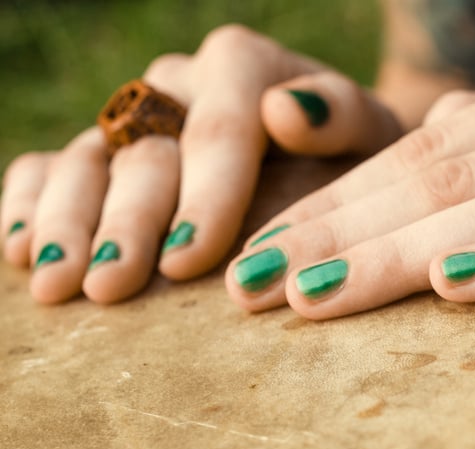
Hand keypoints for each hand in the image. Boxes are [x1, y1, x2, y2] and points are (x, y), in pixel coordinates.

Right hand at [0, 24, 400, 304]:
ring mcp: (138, 118)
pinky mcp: (109, 151)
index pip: (220, 123)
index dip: (203, 192)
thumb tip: (284, 110)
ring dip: (68, 222)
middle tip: (111, 287)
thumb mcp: (375, 141)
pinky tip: (20, 249)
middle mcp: (182, 87)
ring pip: (88, 157)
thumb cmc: (360, 161)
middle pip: (144, 147)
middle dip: (126, 222)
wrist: (336, 159)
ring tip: (56, 284)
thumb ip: (342, 118)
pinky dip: (31, 202)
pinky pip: (52, 164)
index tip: (190, 261)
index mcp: (246, 70)